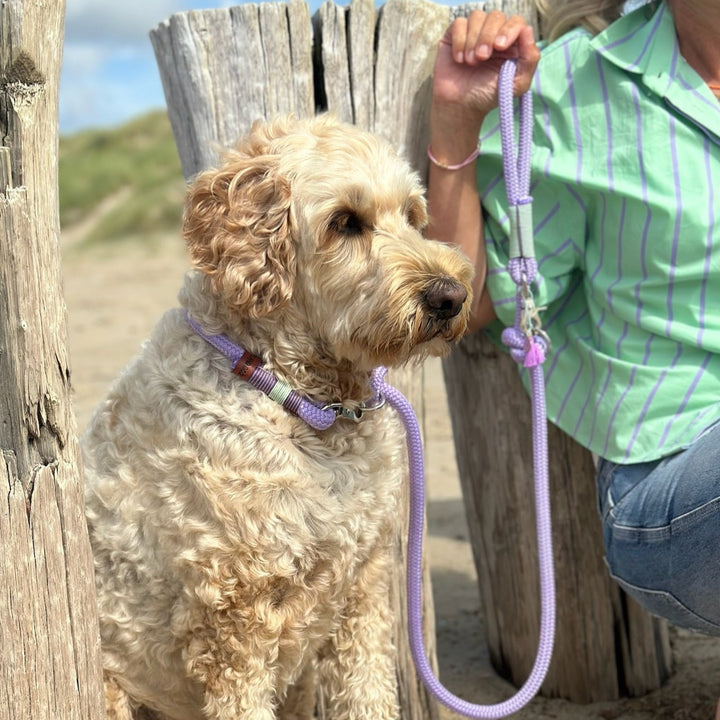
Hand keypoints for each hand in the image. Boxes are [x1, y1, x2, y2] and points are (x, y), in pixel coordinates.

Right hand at [432, 11, 539, 126]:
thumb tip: (527, 29)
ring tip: (470, 63)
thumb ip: (530, 59)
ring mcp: (474, 33)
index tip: (500, 47)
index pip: (516, 22)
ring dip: (473, 40)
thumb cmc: (488, 96)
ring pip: (477, 17)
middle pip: (496, 16)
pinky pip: (459, 24)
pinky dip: (459, 41)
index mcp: (512, 44)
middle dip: (488, 37)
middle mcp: (494, 34)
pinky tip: (459, 59)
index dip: (509, 30)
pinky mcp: (455, 35)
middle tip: (482, 58)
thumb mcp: (517, 84)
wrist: (460, 106)